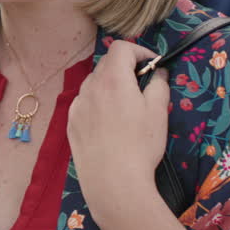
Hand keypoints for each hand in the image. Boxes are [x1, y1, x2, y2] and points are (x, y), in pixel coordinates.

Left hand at [67, 41, 168, 222]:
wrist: (113, 182)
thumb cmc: (140, 145)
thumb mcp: (158, 111)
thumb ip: (159, 84)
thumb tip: (158, 72)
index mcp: (112, 79)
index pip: (121, 48)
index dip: (139, 51)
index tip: (152, 64)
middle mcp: (90, 87)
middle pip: (107, 64)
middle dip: (126, 67)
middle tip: (143, 84)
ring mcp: (77, 105)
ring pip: (94, 83)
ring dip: (110, 85)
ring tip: (126, 105)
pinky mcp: (71, 123)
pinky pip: (85, 103)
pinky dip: (97, 102)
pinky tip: (108, 123)